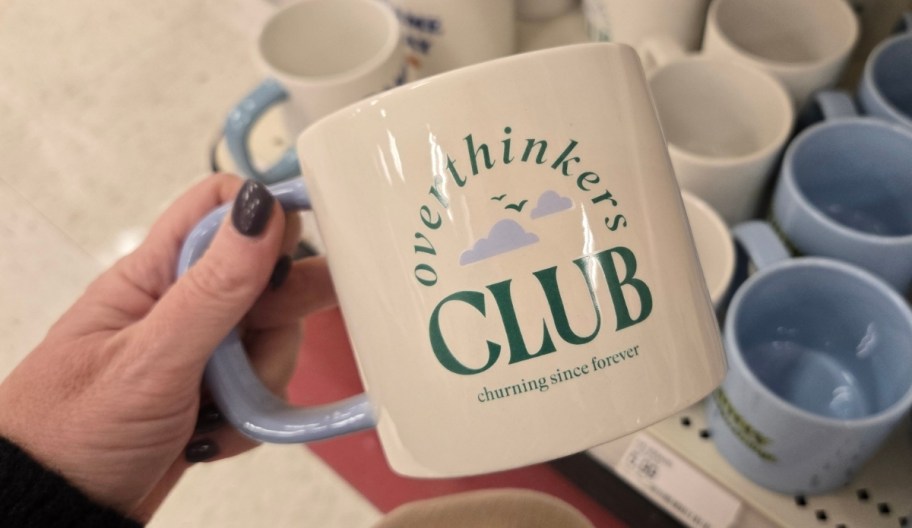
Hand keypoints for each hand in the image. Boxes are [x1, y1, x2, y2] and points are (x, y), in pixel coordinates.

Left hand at [0, 174, 335, 520]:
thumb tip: (258, 212)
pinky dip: (253, 414)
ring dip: (262, 378)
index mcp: (153, 275)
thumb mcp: (150, 358)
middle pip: (262, 277)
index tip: (304, 234)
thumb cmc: (68, 433)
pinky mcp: (215, 393)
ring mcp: (200, 351)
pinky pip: (265, 388)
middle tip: (276, 336)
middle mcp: (180, 306)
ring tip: (222, 405)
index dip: (266, 211)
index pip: (219, 210)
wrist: (59, 512)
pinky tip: (213, 432)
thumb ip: (212, 287)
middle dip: (281, 310)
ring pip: (272, 337)